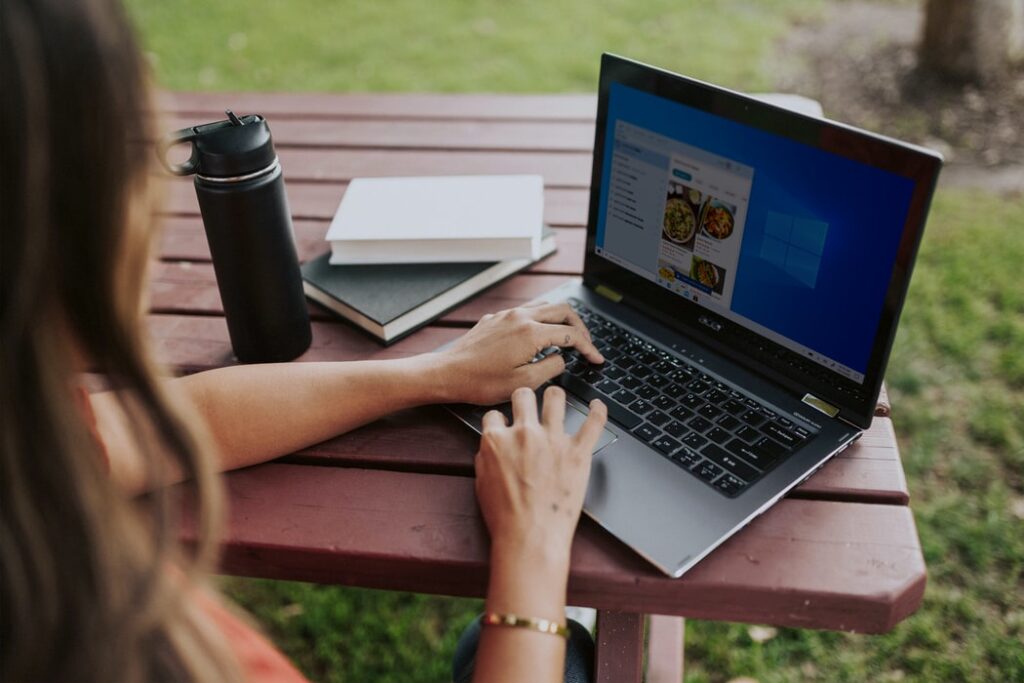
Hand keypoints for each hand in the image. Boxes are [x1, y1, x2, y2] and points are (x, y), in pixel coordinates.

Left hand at [435, 303, 603, 404]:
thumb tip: (562, 358)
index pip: (571, 334)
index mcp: (531, 332)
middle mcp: (521, 317)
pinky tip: (539, 336)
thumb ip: (551, 367)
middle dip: (580, 327)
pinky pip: (526, 311)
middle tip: (586, 344)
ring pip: (544, 306)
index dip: (588, 347)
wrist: (448, 374)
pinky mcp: (495, 318)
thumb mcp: (524, 383)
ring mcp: (507, 315)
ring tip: (568, 337)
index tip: (596, 358)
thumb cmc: (481, 382)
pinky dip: (541, 320)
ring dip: (560, 319)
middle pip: (563, 310)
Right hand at [474, 385, 607, 563]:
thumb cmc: (505, 517)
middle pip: (523, 395)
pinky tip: (597, 405)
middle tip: (529, 404)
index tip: (505, 425)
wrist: (529, 537)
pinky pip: (593, 422)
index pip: (495, 414)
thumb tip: (490, 447)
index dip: (500, 420)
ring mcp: (553, 440)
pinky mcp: (578, 452)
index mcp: (497, 440)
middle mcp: (524, 433)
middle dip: (524, 397)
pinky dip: (598, 411)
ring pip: (555, 398)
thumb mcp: (480, 484)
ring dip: (555, 396)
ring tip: (557, 398)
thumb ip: (485, 458)